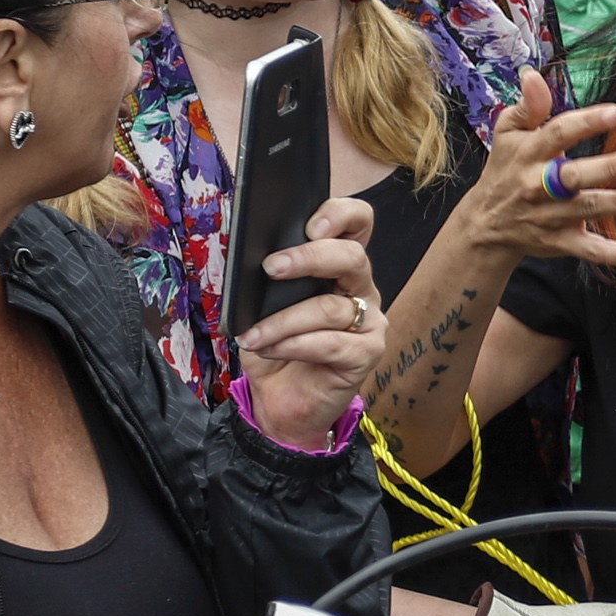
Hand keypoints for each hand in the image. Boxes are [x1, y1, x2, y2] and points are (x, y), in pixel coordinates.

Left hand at [239, 193, 385, 446]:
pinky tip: (269, 349)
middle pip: (353, 256)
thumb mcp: (262, 305)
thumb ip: (268, 277)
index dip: (341, 214)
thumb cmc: (274, 347)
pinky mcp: (367, 354)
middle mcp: (360, 288)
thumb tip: (247, 255)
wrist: (279, 402)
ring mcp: (369, 322)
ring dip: (283, 320)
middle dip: (309, 258)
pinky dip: (294, 345)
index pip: (358, 223)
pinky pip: (332, 343)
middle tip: (271, 268)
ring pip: (331, 308)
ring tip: (253, 334)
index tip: (309, 224)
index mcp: (339, 267)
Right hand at [460, 73, 615, 270]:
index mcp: (529, 153)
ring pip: (585, 211)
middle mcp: (539, 186)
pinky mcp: (561, 242)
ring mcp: (551, 216)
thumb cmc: (506, 168)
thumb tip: (533, 76)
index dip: (586, 123)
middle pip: (573, 176)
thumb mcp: (508, 133)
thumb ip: (528, 106)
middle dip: (605, 169)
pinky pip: (590, 251)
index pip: (557, 134)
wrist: (486, 224)